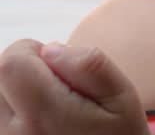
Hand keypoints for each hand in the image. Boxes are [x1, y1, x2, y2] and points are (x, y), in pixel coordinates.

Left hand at [0, 39, 148, 134]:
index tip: (59, 66)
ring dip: (18, 91)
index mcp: (45, 115)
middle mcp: (14, 134)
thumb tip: (51, 48)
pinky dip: (18, 110)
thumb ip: (89, 66)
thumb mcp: (122, 97)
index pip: (11, 62)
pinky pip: (2, 116)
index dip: (34, 52)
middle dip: (24, 70)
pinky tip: (41, 122)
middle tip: (58, 88)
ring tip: (49, 107)